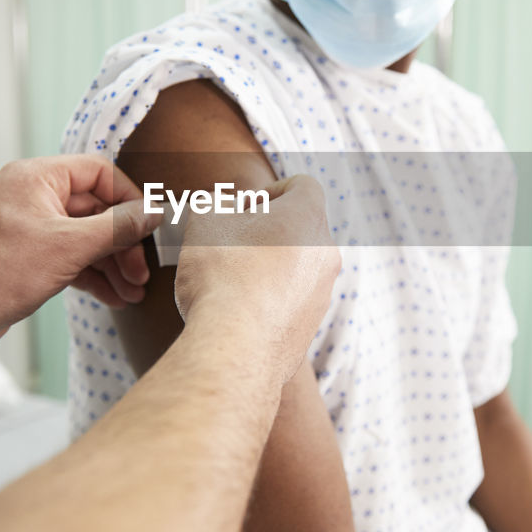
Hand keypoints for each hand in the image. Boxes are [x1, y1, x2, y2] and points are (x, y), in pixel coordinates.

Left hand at [0, 155, 161, 348]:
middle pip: (96, 209)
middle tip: (141, 274)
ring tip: (132, 293)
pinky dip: (92, 274)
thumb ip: (117, 227)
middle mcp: (32, 194)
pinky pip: (70, 255)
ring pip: (86, 236)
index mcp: (36, 177)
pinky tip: (114, 298)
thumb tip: (155, 211)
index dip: (130, 200)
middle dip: (123, 243)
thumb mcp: (68, 248)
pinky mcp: (27, 254)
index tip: (150, 228)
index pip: (100, 173)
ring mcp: (29, 225)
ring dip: (112, 264)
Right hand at [174, 175, 339, 383]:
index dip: (270, 191)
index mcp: (308, 216)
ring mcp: (322, 292)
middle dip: (269, 230)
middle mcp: (325, 253)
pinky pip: (293, 301)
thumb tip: (223, 208)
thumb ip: (217, 204)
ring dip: (270, 266)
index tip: (244, 209)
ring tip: (233, 280)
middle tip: (233, 242)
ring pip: (299, 267)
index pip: (302, 186)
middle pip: (302, 227)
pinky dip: (271, 299)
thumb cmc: (223, 274)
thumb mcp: (206, 221)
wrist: (236, 346)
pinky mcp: (311, 326)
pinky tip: (240, 310)